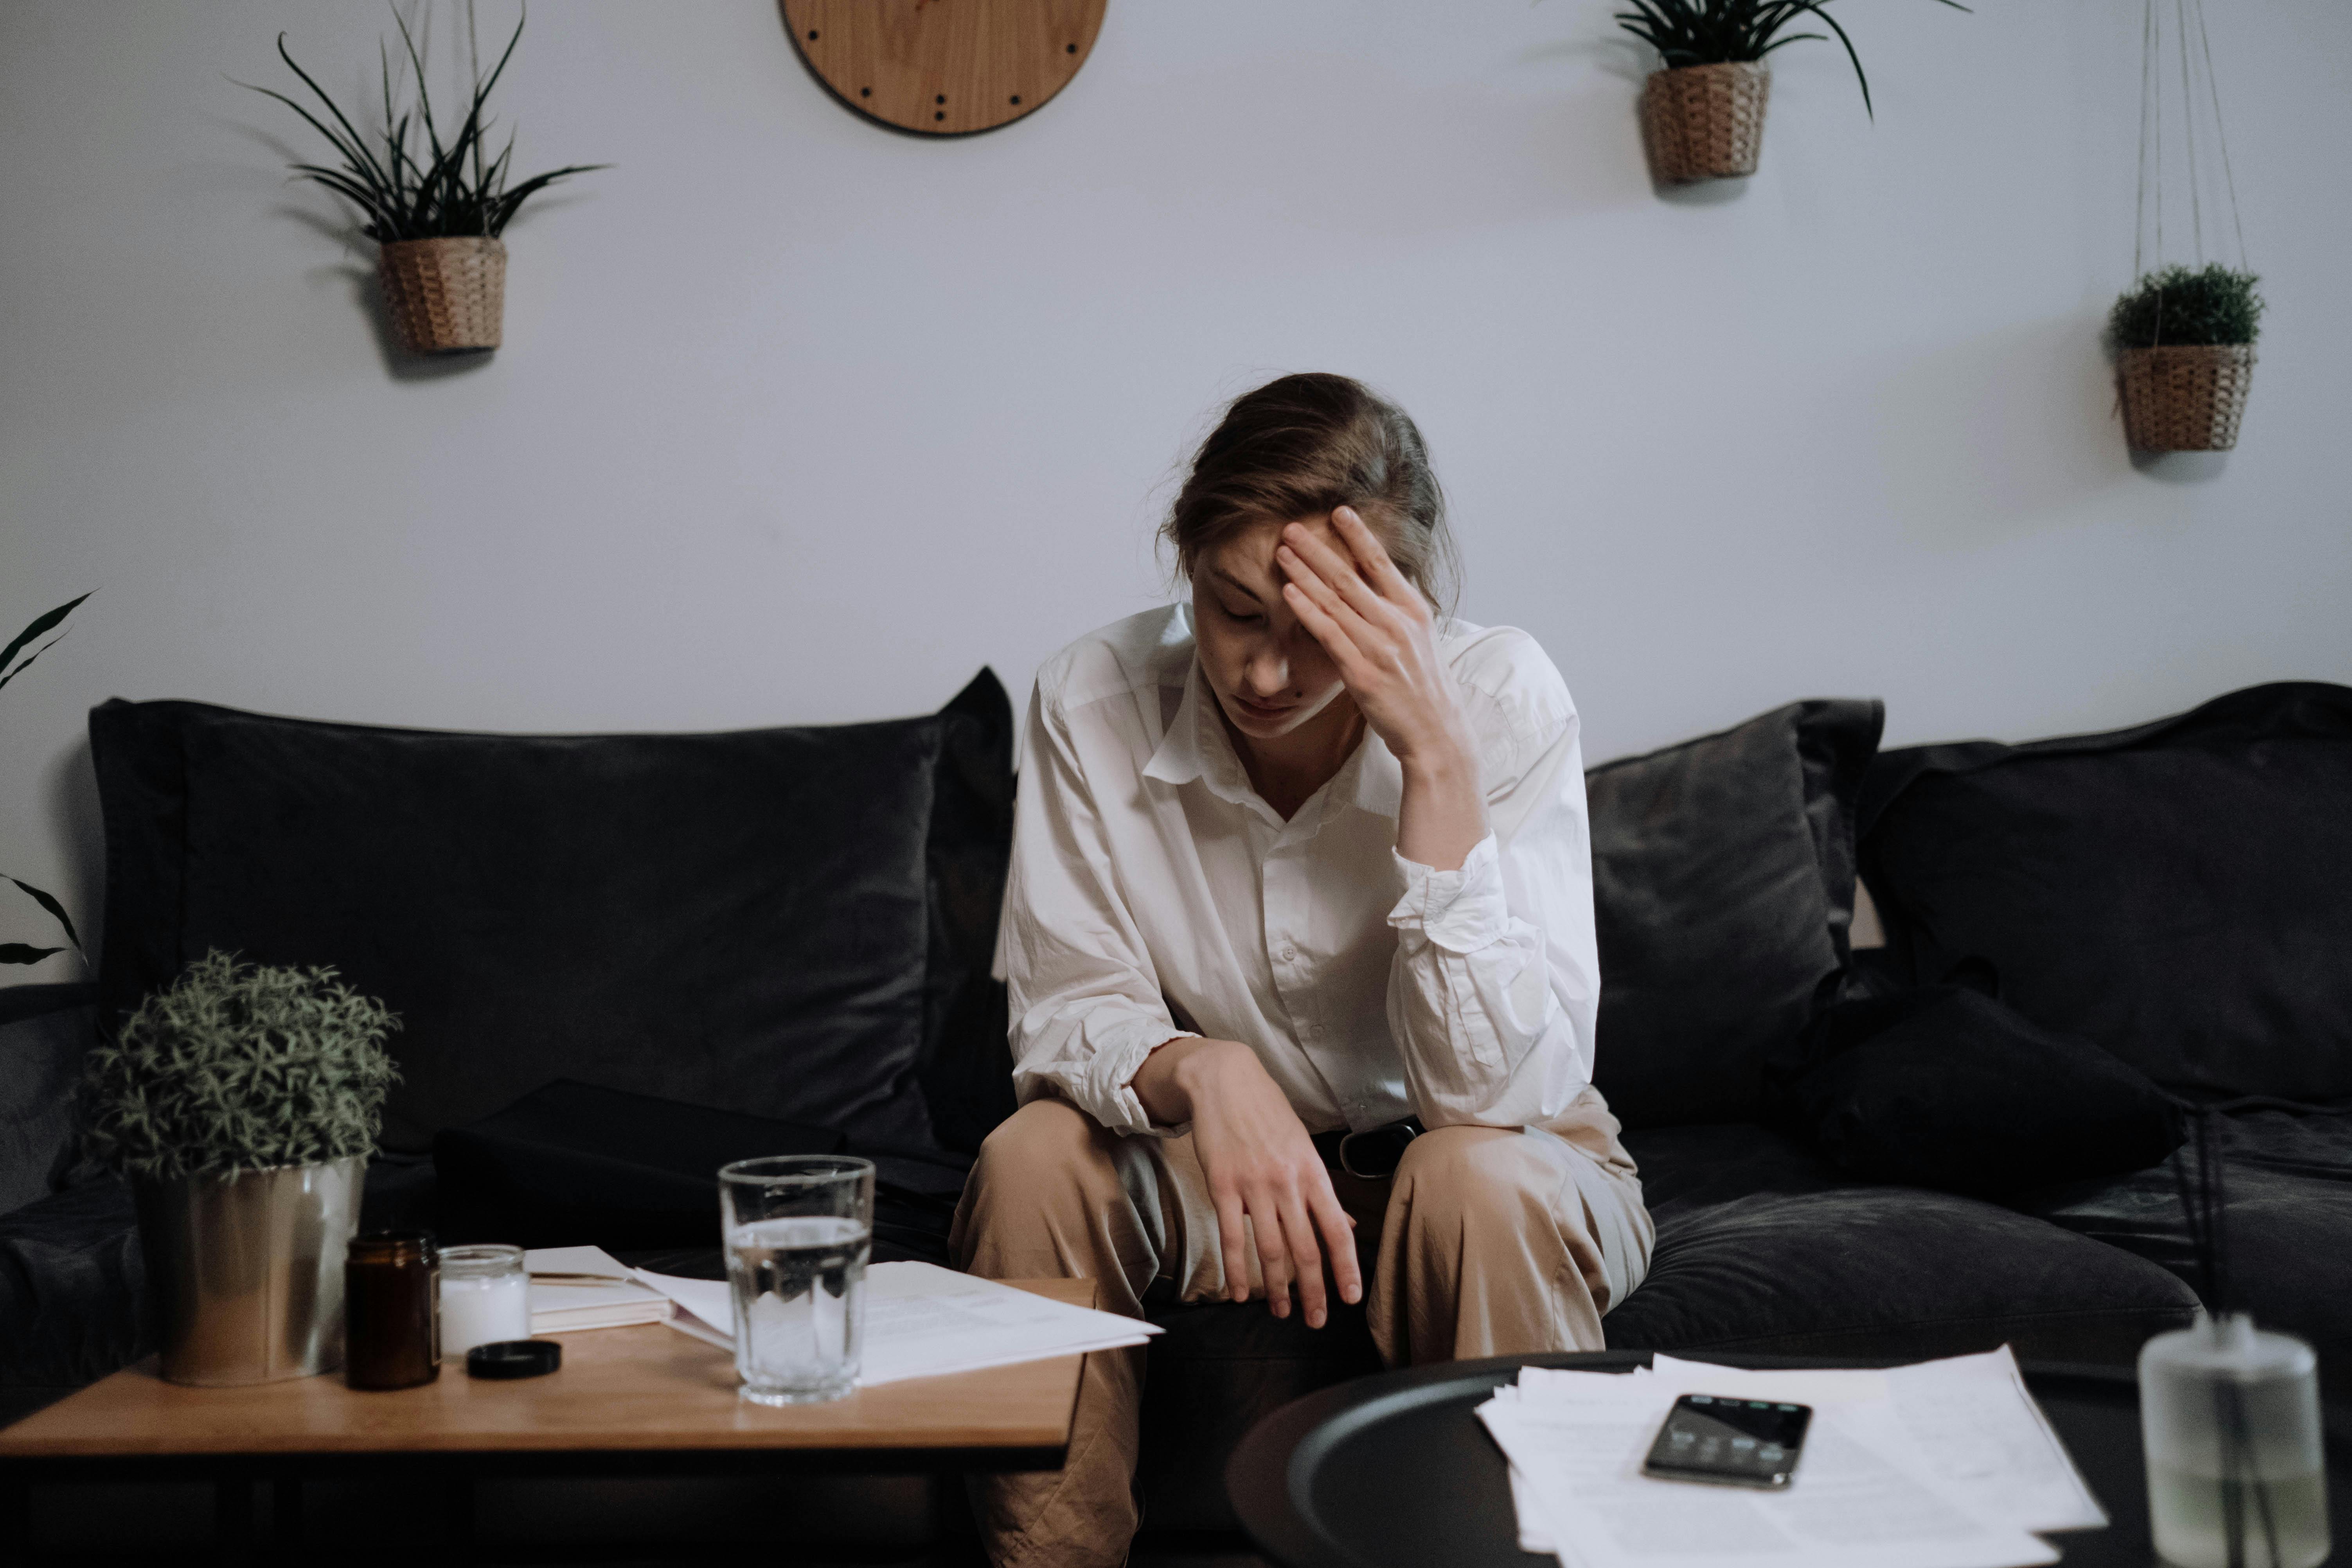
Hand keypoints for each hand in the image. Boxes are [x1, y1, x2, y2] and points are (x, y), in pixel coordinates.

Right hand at [1130, 1037, 1362, 1326]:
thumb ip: (1320, 1190)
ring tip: (1281, 1312)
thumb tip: (1346, 1224)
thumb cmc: (1267, 1113)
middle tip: (1316, 1320)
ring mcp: (1254, 1185)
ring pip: (1271, 1249)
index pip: (1336, 1229)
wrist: (1225, 1080)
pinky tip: (1240, 1292)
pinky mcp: (1222, 1186)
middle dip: (1314, 1290)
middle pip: (1305, 1248)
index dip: (1345, 1267)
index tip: (1350, 1297)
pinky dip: (1237, 1269)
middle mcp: (1288, 1182)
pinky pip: (1232, 1237)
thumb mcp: (1302, 1146)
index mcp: (1313, 1172)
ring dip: (1277, 1288)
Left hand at [1275, 509, 1469, 768]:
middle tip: (1292, 526)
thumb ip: (1396, 610)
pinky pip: (1329, 634)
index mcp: (1413, 610)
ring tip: (1282, 551)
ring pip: (1335, 601)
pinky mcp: (1362, 673)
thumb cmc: (1423, 687)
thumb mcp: (1419, 639)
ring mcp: (1380, 647)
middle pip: (1350, 577)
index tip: (1339, 511)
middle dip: (1318, 549)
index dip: (1359, 535)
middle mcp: (1397, 623)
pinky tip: (1289, 591)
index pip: (1382, 563)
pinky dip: (1308, 610)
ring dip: (1305, 573)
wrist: (1436, 732)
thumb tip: (1377, 584)